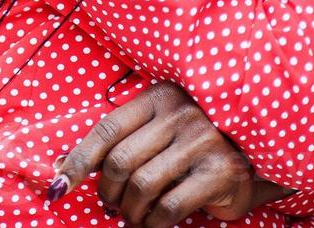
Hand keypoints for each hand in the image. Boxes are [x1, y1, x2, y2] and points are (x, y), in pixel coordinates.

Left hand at [50, 82, 294, 226]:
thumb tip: (60, 168)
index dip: (76, 161)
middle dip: (107, 192)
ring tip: (131, 217)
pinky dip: (153, 223)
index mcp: (156, 97)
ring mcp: (201, 142)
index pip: (105, 130)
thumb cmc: (192, 140)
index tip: (58, 186)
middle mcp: (179, 114)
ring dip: (130, 211)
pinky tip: (153, 224)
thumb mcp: (156, 127)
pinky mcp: (220, 172)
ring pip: (142, 186)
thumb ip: (118, 141)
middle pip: (120, 161)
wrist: (254, 148)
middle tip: (111, 206)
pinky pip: (170, 207)